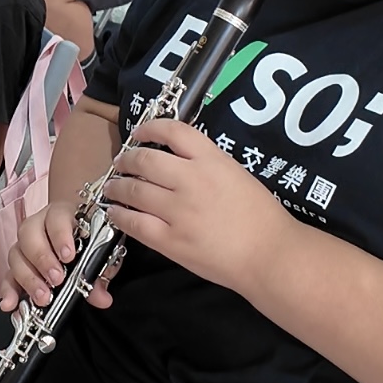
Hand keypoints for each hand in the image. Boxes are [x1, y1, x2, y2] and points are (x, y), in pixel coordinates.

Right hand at [5, 200, 114, 312]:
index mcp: (62, 215)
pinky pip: (7, 275)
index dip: (61, 237)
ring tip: (42, 296)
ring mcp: (24, 245)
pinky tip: (11, 303)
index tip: (68, 256)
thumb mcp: (101, 252)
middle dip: (42, 260)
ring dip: (28, 278)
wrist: (81, 233)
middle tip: (56, 279)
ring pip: (16, 255)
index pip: (56, 219)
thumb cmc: (89, 238)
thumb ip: (101, 274)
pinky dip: (8, 291)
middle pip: (29, 236)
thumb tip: (101, 298)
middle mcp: (38, 226)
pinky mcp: (17, 264)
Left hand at [99, 118, 295, 294]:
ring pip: (134, 191)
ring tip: (112, 187)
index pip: (173, 131)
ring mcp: (178, 211)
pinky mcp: (170, 240)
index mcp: (212, 161)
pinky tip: (115, 212)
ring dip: (117, 186)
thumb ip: (207, 164)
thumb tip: (177, 160)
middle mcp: (191, 180)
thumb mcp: (237, 174)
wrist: (269, 255)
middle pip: (145, 160)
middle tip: (121, 163)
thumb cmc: (260, 217)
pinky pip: (135, 223)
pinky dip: (120, 215)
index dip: (149, 128)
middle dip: (127, 159)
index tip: (139, 133)